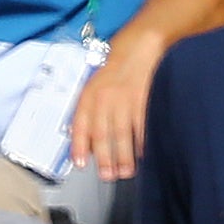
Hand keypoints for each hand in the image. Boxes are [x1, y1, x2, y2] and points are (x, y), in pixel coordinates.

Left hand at [68, 32, 160, 181]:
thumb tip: (87, 145)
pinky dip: (143, 143)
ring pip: (122, 134)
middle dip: (105, 159)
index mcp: (90, 95)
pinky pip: (142, 126)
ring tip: (125, 171)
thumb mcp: (94, 89)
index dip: (80, 146)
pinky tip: (143, 155)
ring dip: (124, 156)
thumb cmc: (115, 71)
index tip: (81, 164)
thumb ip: (89, 115)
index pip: (81, 124)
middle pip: (103, 134)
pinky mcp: (144, 99)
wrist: (139, 47)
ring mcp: (125, 99)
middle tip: (108, 175)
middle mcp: (106, 97)